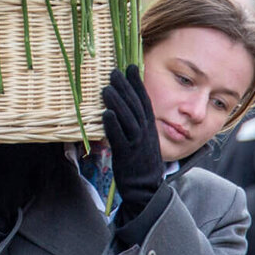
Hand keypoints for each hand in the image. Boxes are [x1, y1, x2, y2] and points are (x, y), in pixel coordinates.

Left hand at [101, 65, 165, 226]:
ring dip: (118, 102)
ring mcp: (136, 143)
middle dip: (125, 87)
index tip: (130, 67)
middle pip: (135, 105)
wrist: (145, 188)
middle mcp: (145, 132)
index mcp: (149, 127)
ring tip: (106, 88)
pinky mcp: (126, 155)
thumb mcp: (140, 140)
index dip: (137, 83)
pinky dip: (113, 125)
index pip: (144, 100)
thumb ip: (134, 124)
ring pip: (128, 119)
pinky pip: (120, 138)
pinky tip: (105, 113)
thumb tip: (121, 108)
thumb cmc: (140, 163)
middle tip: (114, 71)